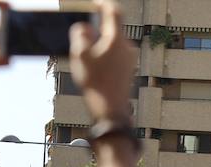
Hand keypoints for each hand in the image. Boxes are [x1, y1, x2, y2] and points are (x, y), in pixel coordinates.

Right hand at [69, 0, 136, 121]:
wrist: (110, 111)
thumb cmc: (96, 84)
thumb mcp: (81, 56)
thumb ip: (80, 35)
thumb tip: (83, 27)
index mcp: (116, 39)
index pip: (113, 11)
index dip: (103, 3)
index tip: (94, 3)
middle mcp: (127, 47)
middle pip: (112, 28)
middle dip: (97, 27)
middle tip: (82, 33)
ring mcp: (129, 59)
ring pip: (113, 43)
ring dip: (100, 43)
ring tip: (85, 55)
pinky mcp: (128, 70)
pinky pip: (115, 55)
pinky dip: (104, 54)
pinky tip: (94, 67)